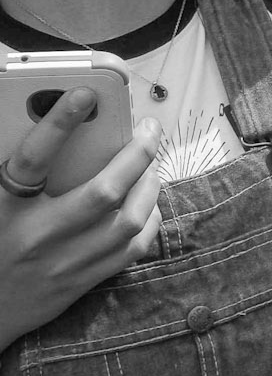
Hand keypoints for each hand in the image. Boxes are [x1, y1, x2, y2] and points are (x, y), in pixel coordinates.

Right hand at [0, 92, 162, 352]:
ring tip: (152, 164)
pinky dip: (149, 221)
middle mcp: (36, 235)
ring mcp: (63, 263)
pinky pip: (131, 250)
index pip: (33, 158)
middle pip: (102, 192)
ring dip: (149, 185)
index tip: (85, 93)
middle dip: (136, 154)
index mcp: (5, 207)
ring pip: (127, 221)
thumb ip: (18, 168)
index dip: (59, 123)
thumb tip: (46, 120)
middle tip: (150, 129)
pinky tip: (149, 203)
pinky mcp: (82, 283)